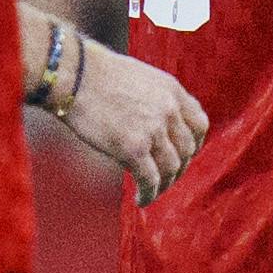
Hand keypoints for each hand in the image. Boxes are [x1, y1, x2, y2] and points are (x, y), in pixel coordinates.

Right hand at [60, 39, 209, 204]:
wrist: (72, 73)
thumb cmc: (95, 73)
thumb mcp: (139, 76)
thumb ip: (156, 98)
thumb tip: (158, 122)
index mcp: (172, 90)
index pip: (199, 124)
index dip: (195, 144)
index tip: (185, 155)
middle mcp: (168, 110)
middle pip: (187, 150)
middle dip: (180, 167)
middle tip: (166, 177)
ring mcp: (153, 129)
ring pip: (172, 168)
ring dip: (164, 184)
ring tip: (152, 191)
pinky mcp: (133, 148)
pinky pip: (150, 180)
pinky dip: (149, 194)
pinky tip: (140, 199)